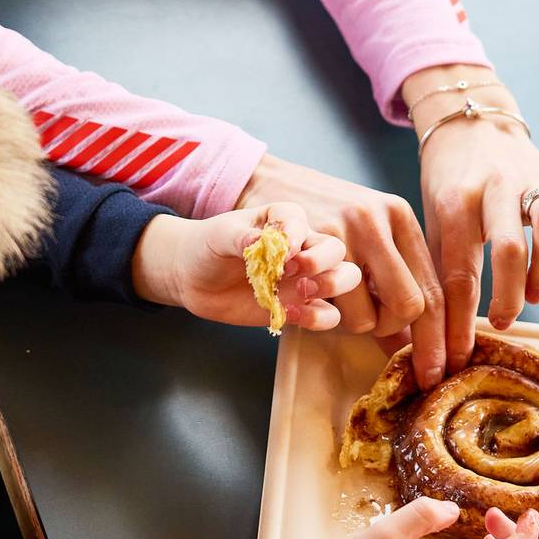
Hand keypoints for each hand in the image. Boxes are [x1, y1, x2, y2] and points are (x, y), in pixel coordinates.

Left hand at [131, 204, 361, 330]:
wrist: (193, 278)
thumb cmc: (207, 247)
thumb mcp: (218, 236)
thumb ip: (240, 237)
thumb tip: (257, 242)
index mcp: (282, 219)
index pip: (300, 221)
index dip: (294, 236)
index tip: (280, 251)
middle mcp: (300, 246)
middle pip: (336, 249)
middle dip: (322, 262)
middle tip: (290, 272)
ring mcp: (303, 277)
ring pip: (344, 278)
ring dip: (331, 286)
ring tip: (301, 292)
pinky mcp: (298, 306)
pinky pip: (327, 314)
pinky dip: (318, 318)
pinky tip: (289, 314)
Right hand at [236, 152, 440, 351]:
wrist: (262, 179)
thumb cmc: (316, 213)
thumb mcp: (364, 234)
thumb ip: (392, 277)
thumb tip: (413, 340)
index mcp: (399, 217)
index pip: (434, 289)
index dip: (437, 338)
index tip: (435, 373)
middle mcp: (379, 219)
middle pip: (410, 306)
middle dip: (390, 328)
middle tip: (369, 323)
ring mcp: (343, 229)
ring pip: (368, 315)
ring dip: (352, 322)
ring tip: (332, 299)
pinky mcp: (309, 240)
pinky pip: (330, 307)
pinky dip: (322, 314)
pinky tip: (311, 295)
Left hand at [405, 67, 538, 380]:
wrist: (468, 125)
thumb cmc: (447, 186)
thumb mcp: (432, 222)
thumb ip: (440, 271)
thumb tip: (434, 340)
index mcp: (454, 201)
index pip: (459, 270)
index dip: (458, 321)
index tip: (456, 357)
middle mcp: (495, 186)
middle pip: (509, 248)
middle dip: (508, 297)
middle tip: (503, 322)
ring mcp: (531, 178)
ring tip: (536, 295)